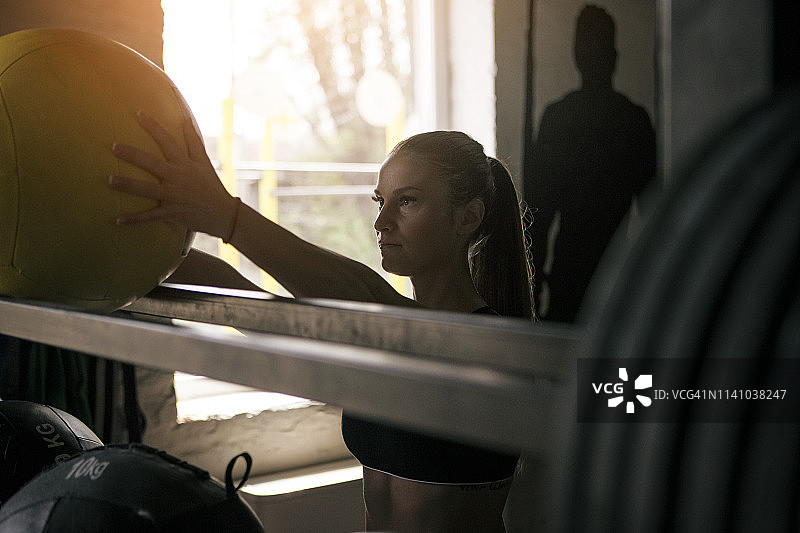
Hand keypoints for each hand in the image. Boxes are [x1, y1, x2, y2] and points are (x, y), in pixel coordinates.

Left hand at [109, 111, 237, 238]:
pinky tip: (117, 220)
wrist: (224, 214)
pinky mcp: (172, 213)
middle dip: (133, 155)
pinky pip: (150, 217)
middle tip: (113, 146)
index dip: (153, 127)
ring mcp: (174, 196)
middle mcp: (178, 178)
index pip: (168, 141)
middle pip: (152, 163)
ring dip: (128, 185)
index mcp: (185, 164)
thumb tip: (185, 119)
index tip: (138, 113)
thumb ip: (193, 141)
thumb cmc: (212, 186)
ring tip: (110, 180)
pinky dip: (134, 219)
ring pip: (148, 190)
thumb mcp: (204, 162)